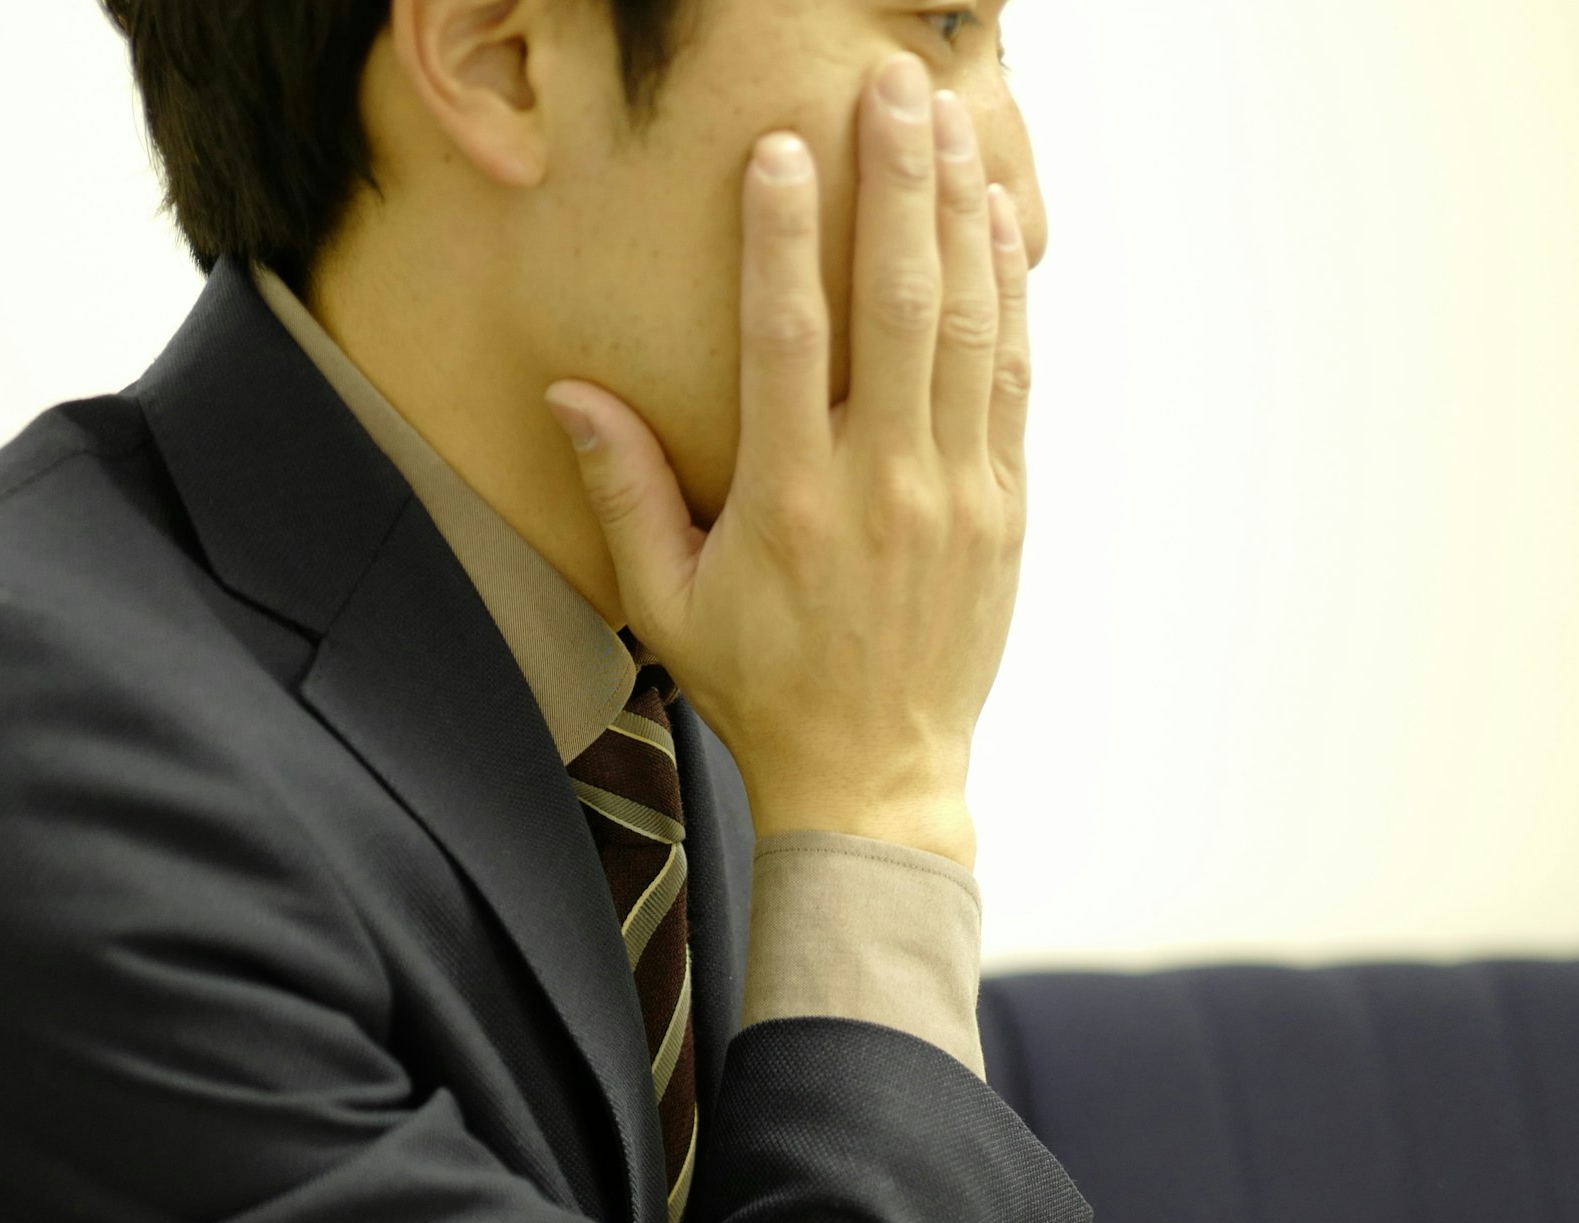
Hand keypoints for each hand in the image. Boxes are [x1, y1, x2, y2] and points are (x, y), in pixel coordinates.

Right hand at [545, 54, 1029, 866]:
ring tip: (948, 121)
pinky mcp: (1003, 507)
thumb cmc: (760, 688)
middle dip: (895, 183)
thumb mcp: (667, 605)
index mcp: (789, 503)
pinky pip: (1009, 379)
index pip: (787, 340)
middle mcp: (880, 486)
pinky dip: (1007, 293)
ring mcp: (954, 494)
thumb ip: (623, 490)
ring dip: (959, 214)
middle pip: (896, 305)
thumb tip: (569, 390)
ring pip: (965, 326)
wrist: (874, 779)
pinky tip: (997, 220)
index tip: (781, 150)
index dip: (783, 237)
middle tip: (891, 88)